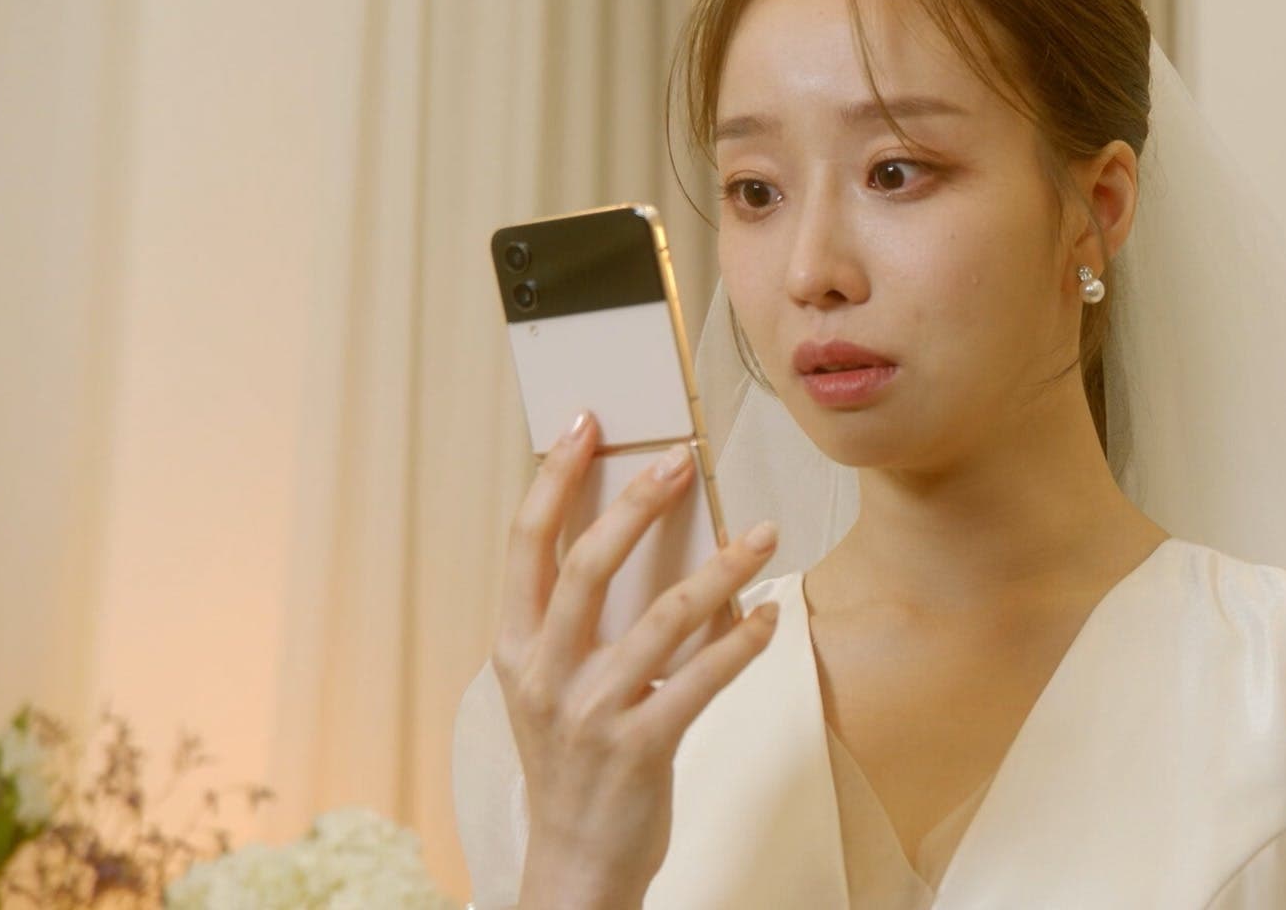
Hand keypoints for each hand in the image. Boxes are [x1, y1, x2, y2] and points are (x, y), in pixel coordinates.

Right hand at [494, 409, 780, 908]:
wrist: (574, 861)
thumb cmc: (573, 761)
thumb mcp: (551, 687)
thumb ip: (578, 622)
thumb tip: (637, 536)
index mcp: (516, 647)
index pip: (527, 543)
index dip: (554, 478)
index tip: (586, 424)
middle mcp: (544, 673)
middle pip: (588, 564)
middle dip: (638, 503)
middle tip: (684, 460)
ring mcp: (590, 712)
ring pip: (662, 617)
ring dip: (721, 569)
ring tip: (763, 535)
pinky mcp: (640, 747)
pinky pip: (701, 678)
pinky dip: (742, 641)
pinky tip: (770, 616)